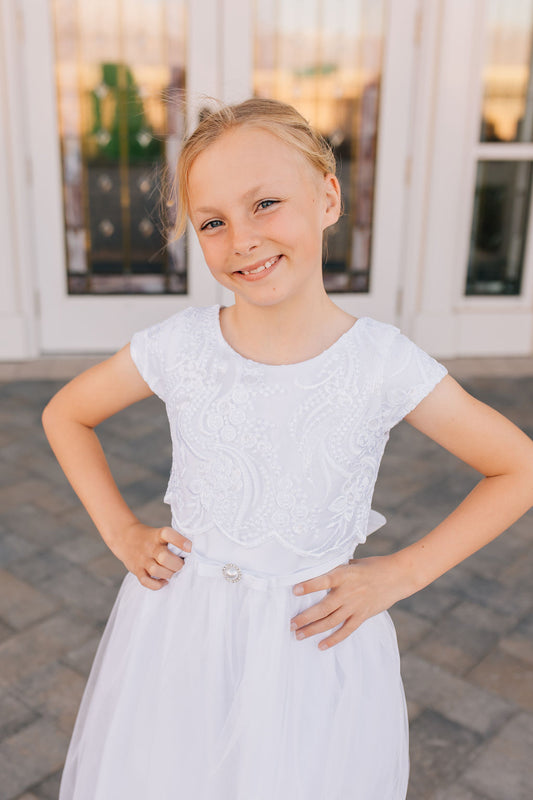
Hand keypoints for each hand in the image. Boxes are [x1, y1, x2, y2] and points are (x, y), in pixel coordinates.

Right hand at [110, 522, 192, 590]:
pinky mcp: (137, 570)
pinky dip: (156, 585)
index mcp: (157, 535)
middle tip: (181, 565)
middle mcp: (149, 547)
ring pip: (156, 570)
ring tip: (172, 572)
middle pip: (164, 557)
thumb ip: (173, 542)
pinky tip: (163, 582)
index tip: (190, 547)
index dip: (180, 541)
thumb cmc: (149, 537)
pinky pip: (146, 581)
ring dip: (168, 574)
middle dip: (177, 564)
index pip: (168, 534)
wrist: (124, 537)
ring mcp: (142, 559)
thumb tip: (192, 554)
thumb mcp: (159, 533)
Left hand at [290, 554, 411, 650]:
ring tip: (298, 635)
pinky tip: (321, 645)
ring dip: (313, 630)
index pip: (323, 580)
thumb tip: (318, 570)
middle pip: (323, 608)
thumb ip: (336, 570)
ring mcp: (355, 606)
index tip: (294, 590)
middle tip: (290, 624)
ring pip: (331, 622)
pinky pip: (346, 631)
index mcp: (344, 575)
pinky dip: (333, 639)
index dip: (309, 586)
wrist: (397, 576)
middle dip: (305, 617)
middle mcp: (348, 592)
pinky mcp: (362, 616)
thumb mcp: (352, 563)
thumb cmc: (373, 566)